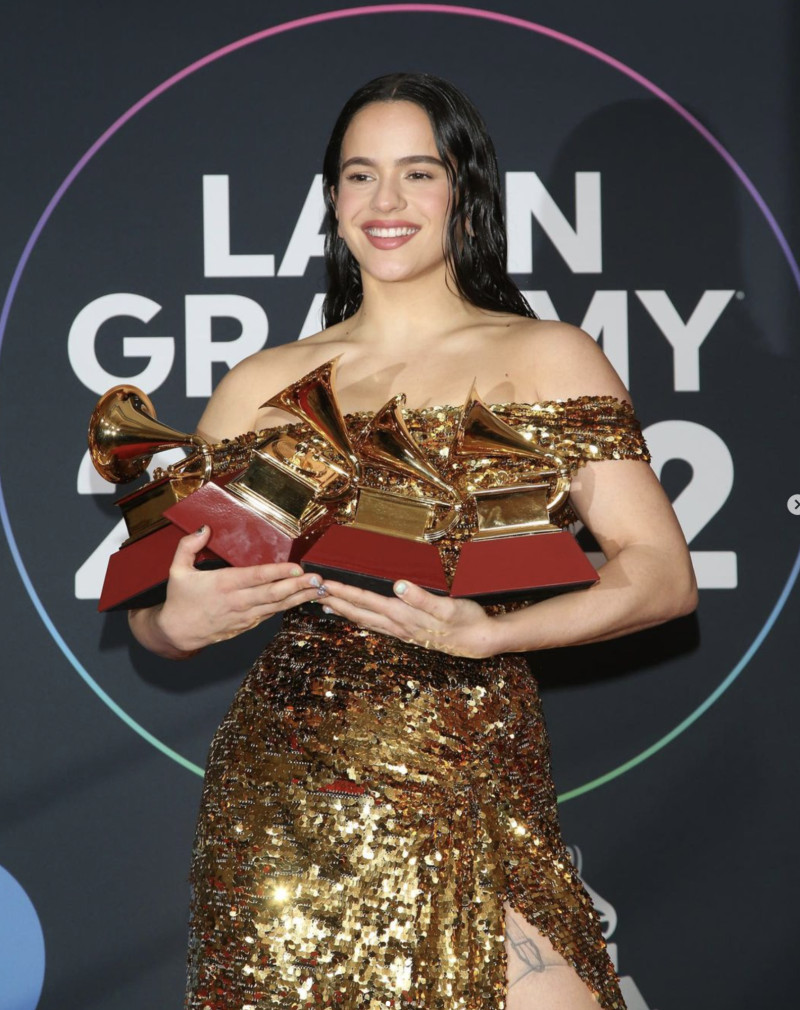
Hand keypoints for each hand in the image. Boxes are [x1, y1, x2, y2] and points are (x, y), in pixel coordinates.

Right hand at [140, 525, 321, 653]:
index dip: (279, 573)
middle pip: (273, 594)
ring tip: (320, 589)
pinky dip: (288, 607)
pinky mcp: (247, 625)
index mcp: (223, 584)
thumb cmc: (179, 599)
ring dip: (299, 597)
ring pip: (277, 606)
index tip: (298, 567)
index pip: (256, 577)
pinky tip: (303, 599)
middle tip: (318, 579)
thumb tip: (205, 528)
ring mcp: (244, 616)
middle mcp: (237, 601)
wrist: (176, 633)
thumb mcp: (177, 570)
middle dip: (298, 586)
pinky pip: (271, 614)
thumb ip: (189, 546)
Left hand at [317, 577, 499, 658]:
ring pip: (364, 620)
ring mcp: (401, 631)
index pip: (366, 601)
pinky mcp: (408, 632)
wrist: (480, 641)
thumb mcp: (448, 606)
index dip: (343, 591)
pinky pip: (376, 625)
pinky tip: (356, 616)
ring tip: (325, 604)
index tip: (324, 583)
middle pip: (358, 612)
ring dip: (343, 611)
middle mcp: (398, 625)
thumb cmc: (466, 621)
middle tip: (312, 591)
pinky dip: (360, 618)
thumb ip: (422, 597)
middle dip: (334, 601)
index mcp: (403, 615)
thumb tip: (399, 586)